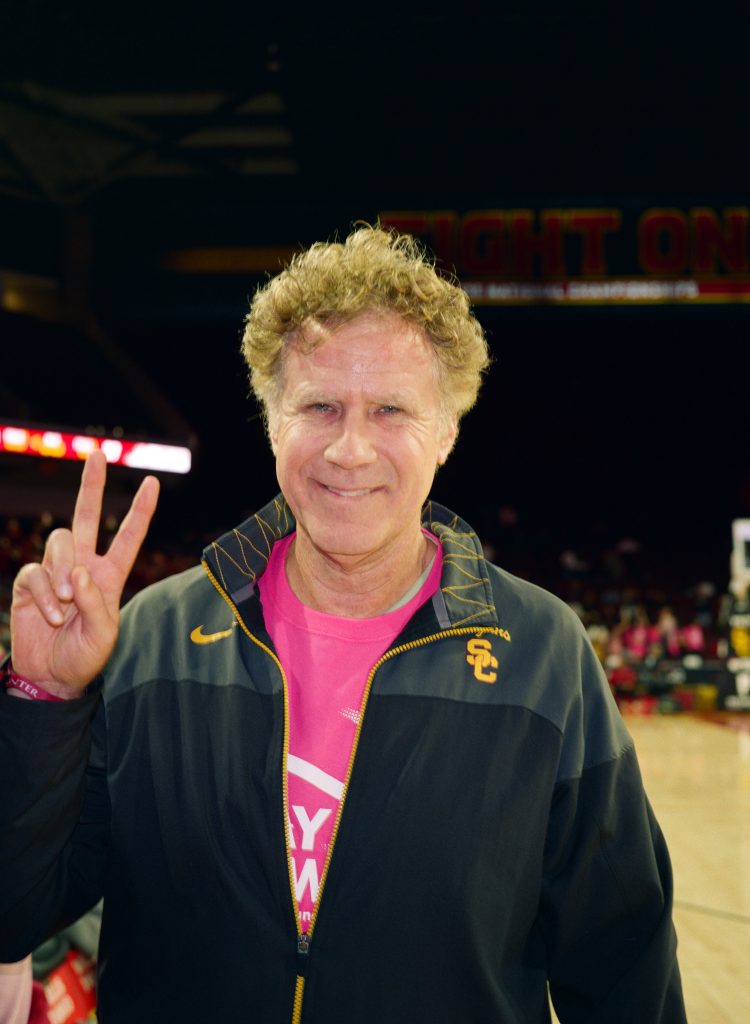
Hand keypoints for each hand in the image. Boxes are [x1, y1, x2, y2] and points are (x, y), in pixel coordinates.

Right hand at [10, 450, 159, 697]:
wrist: (51, 676)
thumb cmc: (84, 656)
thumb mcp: (103, 634)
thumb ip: (94, 602)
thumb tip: (78, 573)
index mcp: (110, 575)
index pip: (128, 536)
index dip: (140, 511)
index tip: (153, 482)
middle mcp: (83, 566)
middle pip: (85, 516)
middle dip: (92, 484)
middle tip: (98, 453)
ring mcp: (55, 572)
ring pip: (60, 542)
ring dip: (63, 572)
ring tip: (64, 605)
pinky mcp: (30, 582)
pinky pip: (35, 572)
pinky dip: (44, 594)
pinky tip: (50, 615)